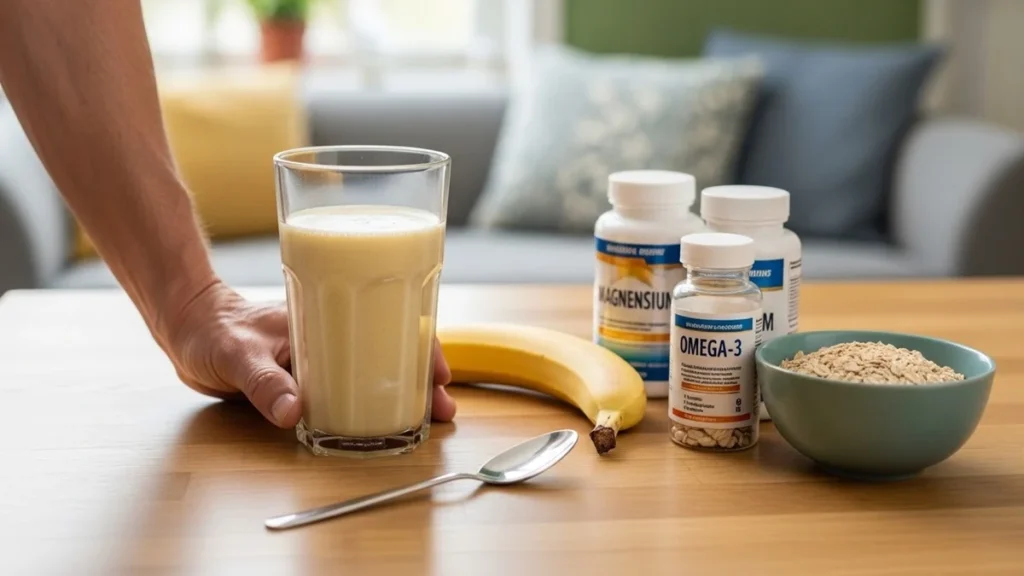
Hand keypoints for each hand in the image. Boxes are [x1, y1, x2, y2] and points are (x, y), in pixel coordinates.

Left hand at [161, 280, 455, 427]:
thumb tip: (296, 413)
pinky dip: (378, 398)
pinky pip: (355, 382)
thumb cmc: (212, 331)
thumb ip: (264, 384)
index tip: (438, 374)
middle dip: (424, 375)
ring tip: (432, 416)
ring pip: (379, 366)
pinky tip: (389, 417)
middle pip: (394, 347)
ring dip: (406, 390)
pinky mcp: (314, 371)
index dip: (420, 345)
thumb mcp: (236, 358)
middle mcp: (333, 330)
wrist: (189, 329)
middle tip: (445, 406)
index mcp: (325, 315)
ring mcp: (326, 350)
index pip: (387, 323)